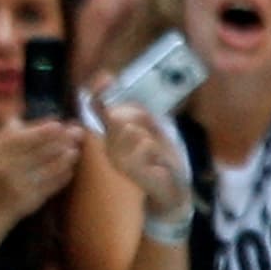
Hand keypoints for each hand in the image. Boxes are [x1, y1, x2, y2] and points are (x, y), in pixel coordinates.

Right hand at [0, 118, 84, 232]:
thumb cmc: (3, 163)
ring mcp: (19, 183)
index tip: (60, 124)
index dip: (44, 130)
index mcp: (0, 148)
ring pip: (49, 168)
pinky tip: (69, 168)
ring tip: (75, 150)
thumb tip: (33, 110)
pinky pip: (52, 184)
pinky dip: (63, 175)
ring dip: (65, 158)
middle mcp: (7, 165)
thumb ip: (14, 125)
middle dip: (62, 140)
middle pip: (41, 150)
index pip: (25, 136)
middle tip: (78, 133)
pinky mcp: (31, 198)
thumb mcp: (1, 143)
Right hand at [96, 101, 191, 223]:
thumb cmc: (162, 159)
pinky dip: (155, 149)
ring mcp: (116, 157)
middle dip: (141, 121)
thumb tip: (124, 107)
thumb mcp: (153, 131)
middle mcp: (109, 145)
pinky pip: (143, 144)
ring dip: (151, 138)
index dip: (99, 91)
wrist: (172, 192)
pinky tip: (157, 162)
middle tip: (153, 139)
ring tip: (156, 154)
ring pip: (132, 129)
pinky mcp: (128, 168)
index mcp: (113, 134)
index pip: (98, 108)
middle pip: (118, 115)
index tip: (107, 77)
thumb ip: (138, 114)